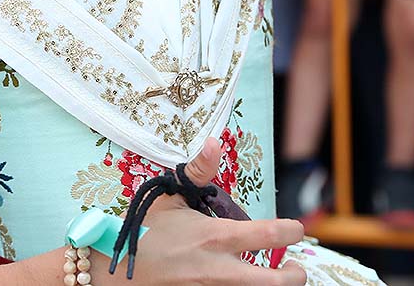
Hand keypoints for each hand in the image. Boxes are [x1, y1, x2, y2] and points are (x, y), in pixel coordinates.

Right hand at [125, 139, 305, 283]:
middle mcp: (218, 270)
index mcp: (214, 237)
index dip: (293, 231)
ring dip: (272, 285)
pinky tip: (244, 281)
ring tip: (275, 276)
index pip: (269, 235)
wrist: (116, 274)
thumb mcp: (170, 197)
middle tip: (296, 267)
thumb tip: (213, 142)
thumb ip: (198, 172)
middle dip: (296, 276)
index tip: (297, 228)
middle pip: (275, 283)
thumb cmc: (145, 233)